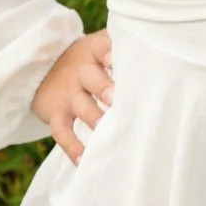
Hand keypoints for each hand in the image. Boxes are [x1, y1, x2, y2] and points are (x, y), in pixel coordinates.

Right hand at [31, 29, 113, 164]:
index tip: (114, 59)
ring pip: (80, 106)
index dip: (107, 52)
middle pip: (89, 77)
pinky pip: (62, 132)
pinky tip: (85, 159)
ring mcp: (67, 94)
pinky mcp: (56, 114)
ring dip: (93, 118)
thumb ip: (124, 48)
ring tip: (107, 130)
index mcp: (94, 51)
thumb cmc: (88, 59)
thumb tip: (163, 55)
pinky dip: (72, 147)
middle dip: (103, 88)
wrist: (42, 69)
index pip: (100, 46)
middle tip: (116, 98)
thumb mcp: (99, 46)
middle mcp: (80, 71)